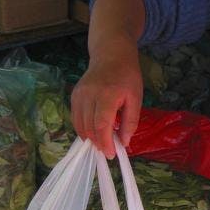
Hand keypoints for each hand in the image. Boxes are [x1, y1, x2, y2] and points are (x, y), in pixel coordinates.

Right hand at [71, 40, 142, 158]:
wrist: (111, 54)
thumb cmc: (127, 76)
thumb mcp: (136, 98)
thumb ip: (130, 121)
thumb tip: (124, 143)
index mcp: (107, 95)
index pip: (101, 125)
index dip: (105, 143)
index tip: (111, 154)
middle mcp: (89, 95)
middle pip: (89, 127)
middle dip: (98, 143)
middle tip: (108, 151)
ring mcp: (78, 94)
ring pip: (79, 124)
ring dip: (89, 138)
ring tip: (102, 143)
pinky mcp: (74, 95)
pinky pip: (75, 117)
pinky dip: (83, 128)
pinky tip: (93, 132)